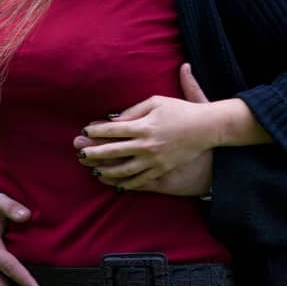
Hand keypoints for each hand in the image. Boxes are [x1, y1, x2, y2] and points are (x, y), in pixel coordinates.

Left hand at [74, 63, 230, 189]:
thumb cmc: (180, 110)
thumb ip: (133, 110)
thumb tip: (115, 119)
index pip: (114, 130)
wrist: (205, 128)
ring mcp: (154, 160)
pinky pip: (139, 180)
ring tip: (93, 170)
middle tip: (80, 154)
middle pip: (114, 151)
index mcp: (144, 126)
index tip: (85, 131)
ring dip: (106, 171)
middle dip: (94, 153)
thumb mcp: (156, 102)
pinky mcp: (161, 169)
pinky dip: (125, 183)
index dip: (97, 131)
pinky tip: (113, 183)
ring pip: (124, 169)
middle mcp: (147, 145)